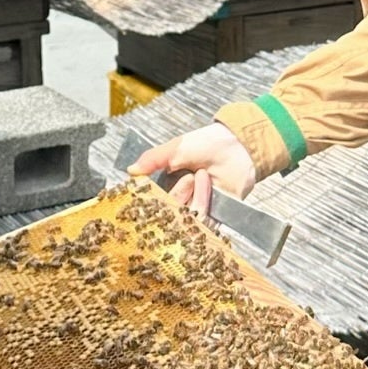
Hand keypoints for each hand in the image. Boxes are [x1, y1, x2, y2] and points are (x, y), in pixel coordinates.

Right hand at [130, 123, 257, 222]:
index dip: (155, 200)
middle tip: (189, 177)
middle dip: (179, 197)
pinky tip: (208, 190)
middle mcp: (183, 201)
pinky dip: (207, 212)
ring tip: (202, 174)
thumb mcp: (174, 149)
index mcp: (170, 187)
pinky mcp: (218, 215)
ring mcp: (200, 209)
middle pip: (172, 215)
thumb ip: (152, 160)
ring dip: (197, 197)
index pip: (156, 203)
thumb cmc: (205, 144)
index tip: (154, 193)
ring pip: (189, 219)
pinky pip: (208, 225)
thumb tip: (130, 171)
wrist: (237, 145)